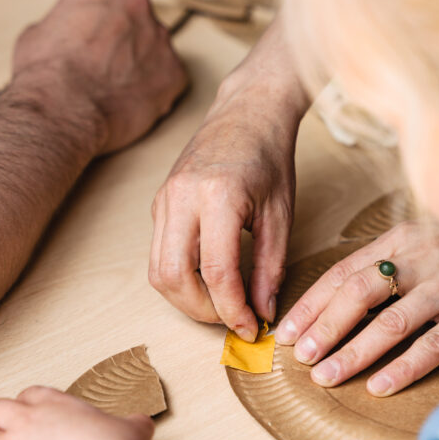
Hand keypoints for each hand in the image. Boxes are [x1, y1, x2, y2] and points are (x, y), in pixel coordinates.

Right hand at [12, 0, 188, 156]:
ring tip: (116, 86)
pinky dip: (156, 88)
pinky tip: (132, 101)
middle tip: (107, 60)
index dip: (107, 8)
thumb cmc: (43, 73)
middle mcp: (138, 1)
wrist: (63, 112)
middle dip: (127, 33)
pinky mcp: (176, 72)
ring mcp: (160, 37)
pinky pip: (170, 77)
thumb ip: (67, 21)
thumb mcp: (39, 31)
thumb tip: (71, 31)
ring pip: (156, 45)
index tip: (100, 26)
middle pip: (139, 13)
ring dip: (142, 60)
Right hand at [150, 18, 306, 340]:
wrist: (247, 112)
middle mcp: (181, 198)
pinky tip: (209, 281)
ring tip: (221, 306)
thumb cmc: (270, 157)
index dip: (233, 310)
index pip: (216, 273)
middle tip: (234, 320)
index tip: (251, 327)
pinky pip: (158, 254)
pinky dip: (180, 278)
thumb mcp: (281, 215)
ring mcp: (163, 200)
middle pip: (173, 278)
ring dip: (186, 300)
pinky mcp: (158, 204)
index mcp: (218, 197)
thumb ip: (270, 267)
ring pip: (157, 271)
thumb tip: (263, 312)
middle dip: (203, 311)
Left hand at [276, 221, 438, 395]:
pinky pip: (436, 344)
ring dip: (355, 351)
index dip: (312, 303)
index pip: (344, 271)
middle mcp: (426, 258)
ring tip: (327, 375)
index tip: (285, 330)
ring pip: (394, 322)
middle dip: (325, 326)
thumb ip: (388, 262)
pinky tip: (379, 386)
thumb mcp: (427, 241)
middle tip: (300, 356)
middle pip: (362, 292)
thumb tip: (335, 298)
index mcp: (404, 239)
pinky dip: (405, 367)